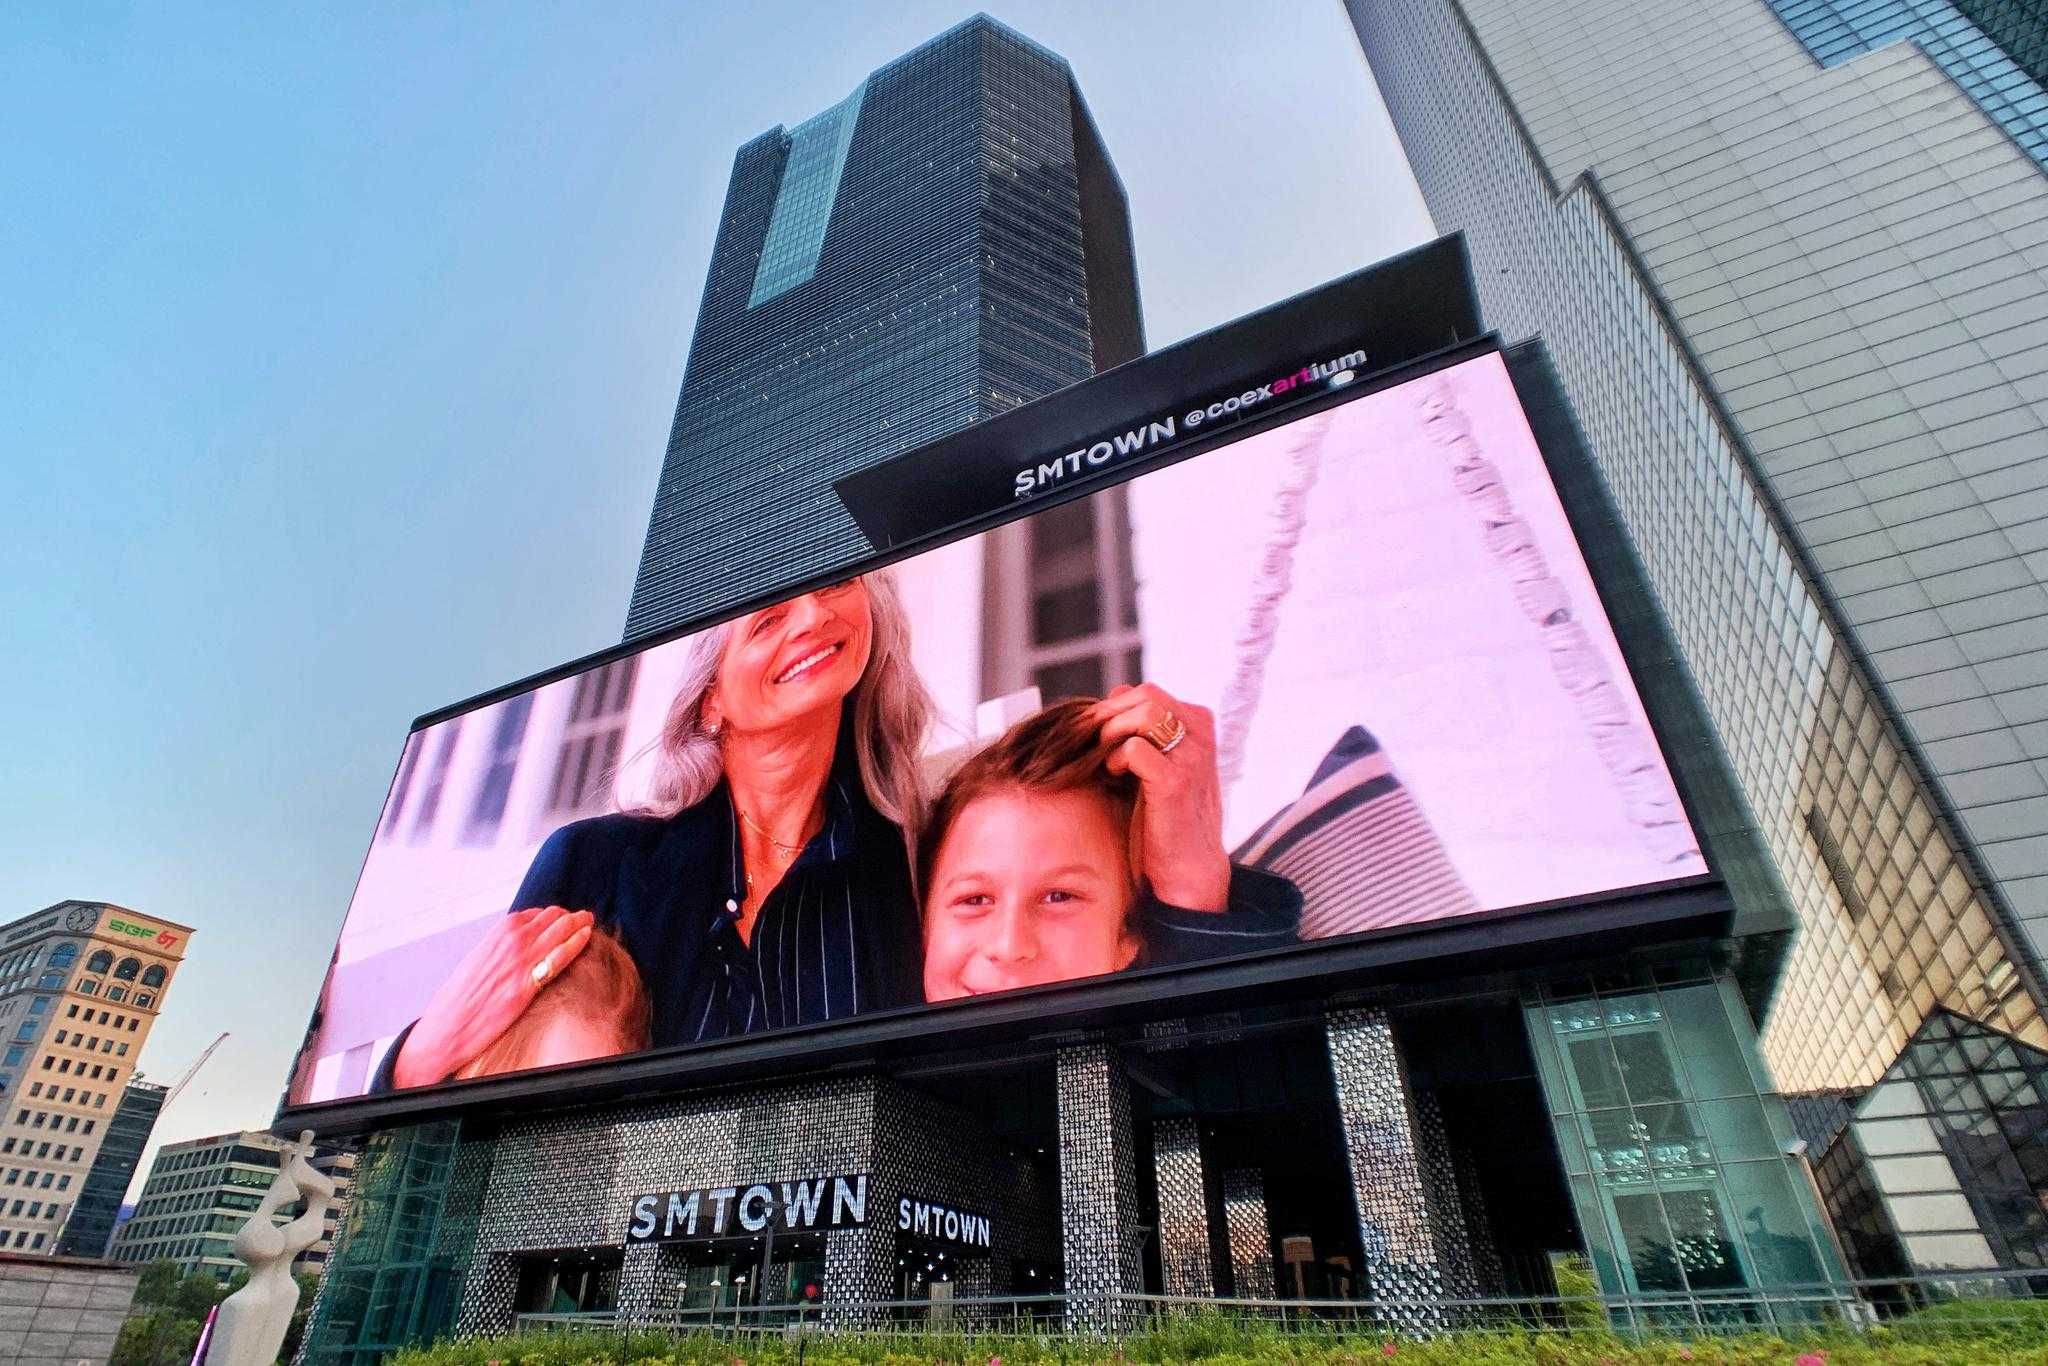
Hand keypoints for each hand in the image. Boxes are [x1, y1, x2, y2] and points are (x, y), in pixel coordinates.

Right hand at [390, 906, 594, 1088]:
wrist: (447, 1026)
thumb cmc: (460, 996)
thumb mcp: (479, 958)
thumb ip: (502, 946)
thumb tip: (522, 942)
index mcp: (498, 932)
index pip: (537, 913)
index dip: (554, 916)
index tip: (562, 919)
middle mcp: (511, 941)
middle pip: (554, 917)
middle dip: (571, 916)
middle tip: (583, 918)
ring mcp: (522, 961)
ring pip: (562, 929)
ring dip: (579, 923)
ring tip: (588, 923)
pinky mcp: (528, 985)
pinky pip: (561, 955)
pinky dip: (577, 942)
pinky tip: (587, 937)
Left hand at [1090, 684, 1230, 911]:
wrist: (1188, 866)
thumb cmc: (1168, 814)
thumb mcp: (1159, 760)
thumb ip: (1144, 726)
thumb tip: (1117, 691)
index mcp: (1198, 725)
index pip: (1149, 692)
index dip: (1115, 706)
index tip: (1096, 730)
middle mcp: (1200, 736)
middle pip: (1146, 695)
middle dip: (1109, 714)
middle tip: (1092, 740)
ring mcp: (1191, 757)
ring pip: (1144, 712)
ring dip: (1113, 731)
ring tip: (1105, 756)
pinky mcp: (1174, 782)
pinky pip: (1136, 748)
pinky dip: (1116, 757)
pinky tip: (1114, 774)